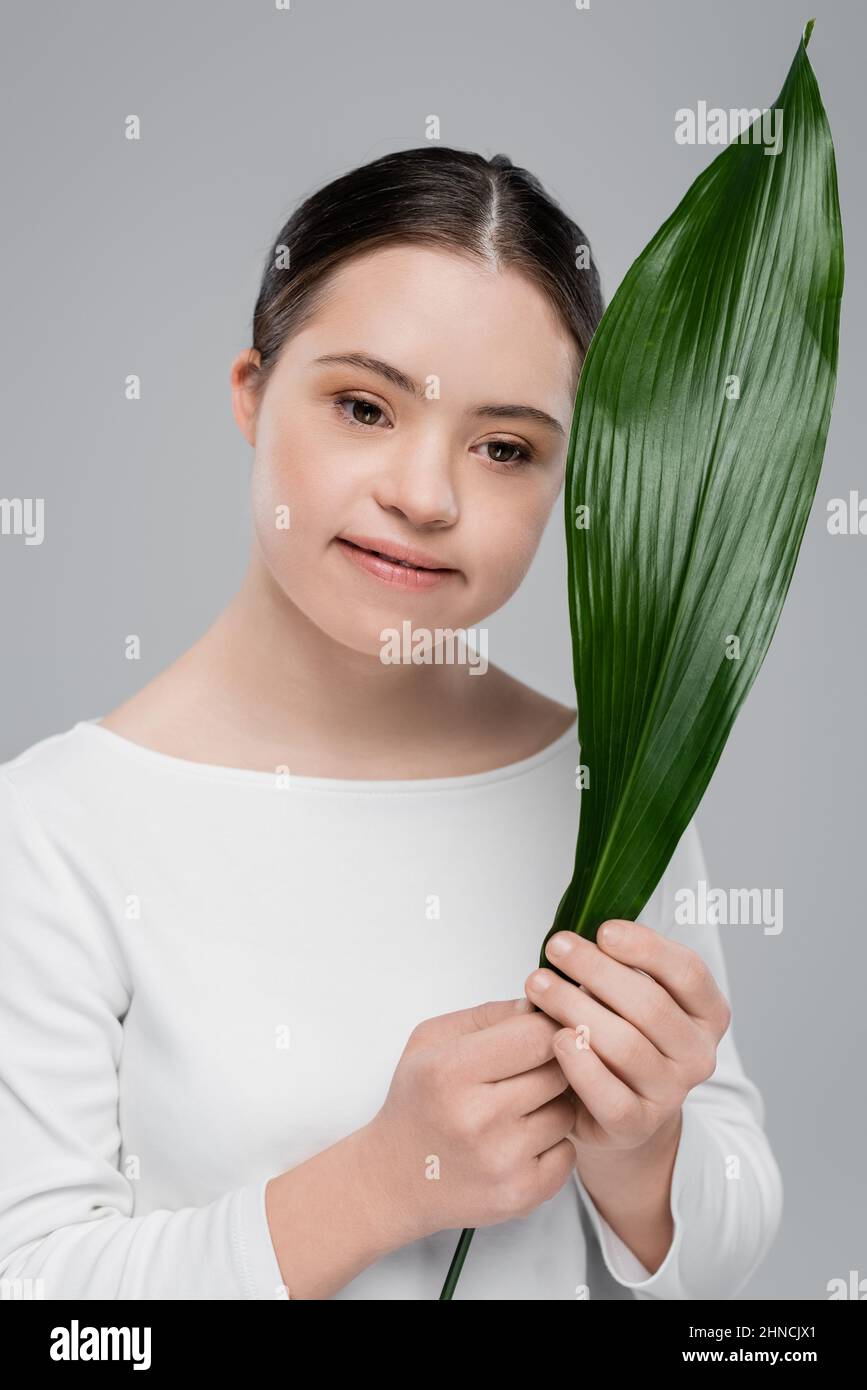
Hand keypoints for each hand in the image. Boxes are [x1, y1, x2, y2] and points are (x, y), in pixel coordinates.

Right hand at [359, 997, 578, 1246]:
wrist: (394, 1180)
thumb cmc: (417, 1102)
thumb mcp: (433, 1041)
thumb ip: (489, 1015)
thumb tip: (543, 1006)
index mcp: (451, 1070)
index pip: (536, 1035)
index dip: (547, 1027)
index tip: (543, 1029)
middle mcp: (477, 1117)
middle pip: (557, 1072)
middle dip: (551, 1065)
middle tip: (529, 1070)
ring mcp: (501, 1161)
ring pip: (566, 1113)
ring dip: (552, 1106)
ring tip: (519, 1108)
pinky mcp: (521, 1195)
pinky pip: (568, 1153)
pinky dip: (553, 1144)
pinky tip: (521, 1141)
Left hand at [524, 920, 731, 1155]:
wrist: (616, 1108)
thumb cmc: (618, 1034)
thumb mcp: (628, 995)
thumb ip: (616, 967)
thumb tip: (574, 940)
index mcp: (708, 1013)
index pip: (688, 972)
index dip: (646, 947)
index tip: (603, 930)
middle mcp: (699, 1054)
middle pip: (650, 1005)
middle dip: (597, 970)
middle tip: (556, 946)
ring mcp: (672, 1094)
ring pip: (626, 1046)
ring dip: (575, 1008)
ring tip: (538, 984)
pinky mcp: (638, 1125)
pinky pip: (611, 1096)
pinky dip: (580, 1065)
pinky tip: (555, 1039)